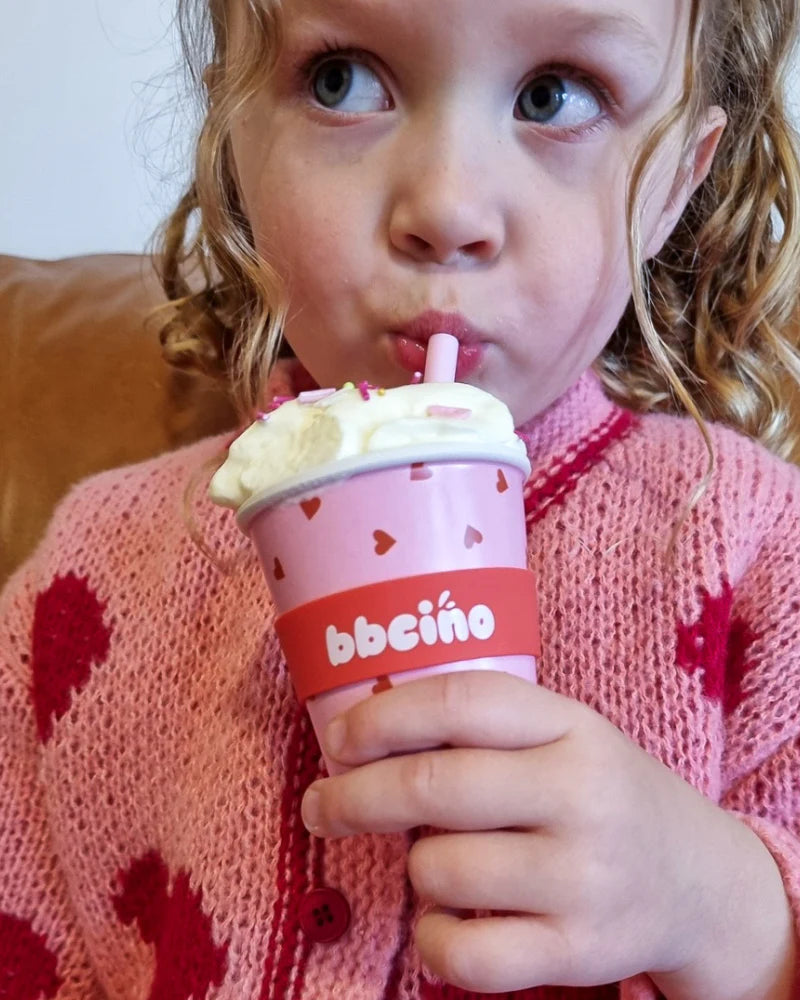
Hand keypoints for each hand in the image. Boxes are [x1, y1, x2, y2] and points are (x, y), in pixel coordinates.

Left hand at [301, 671, 794, 999]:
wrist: (694, 879)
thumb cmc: (599, 793)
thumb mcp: (563, 734)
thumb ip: (483, 727)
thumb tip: (362, 733)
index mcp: (572, 726)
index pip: (461, 702)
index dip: (383, 718)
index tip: (339, 740)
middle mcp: (581, 796)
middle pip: (433, 786)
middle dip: (354, 796)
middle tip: (322, 805)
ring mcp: (583, 878)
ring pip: (438, 869)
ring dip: (416, 867)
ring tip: (441, 861)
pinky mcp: (578, 951)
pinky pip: (463, 952)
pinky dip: (433, 938)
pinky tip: (446, 920)